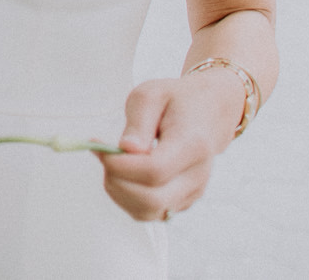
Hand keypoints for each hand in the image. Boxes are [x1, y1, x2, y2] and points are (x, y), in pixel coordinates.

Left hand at [96, 70, 242, 220]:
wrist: (210, 112)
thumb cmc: (177, 100)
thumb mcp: (151, 95)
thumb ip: (138, 123)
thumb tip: (126, 149)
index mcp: (192, 145)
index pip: (154, 171)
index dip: (120, 165)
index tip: (98, 146)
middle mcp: (197, 176)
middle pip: (151, 199)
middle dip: (116, 181)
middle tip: (103, 155)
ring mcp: (192, 192)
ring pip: (148, 212)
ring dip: (118, 192)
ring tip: (112, 162)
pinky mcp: (183, 201)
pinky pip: (149, 213)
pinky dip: (127, 199)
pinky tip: (122, 174)